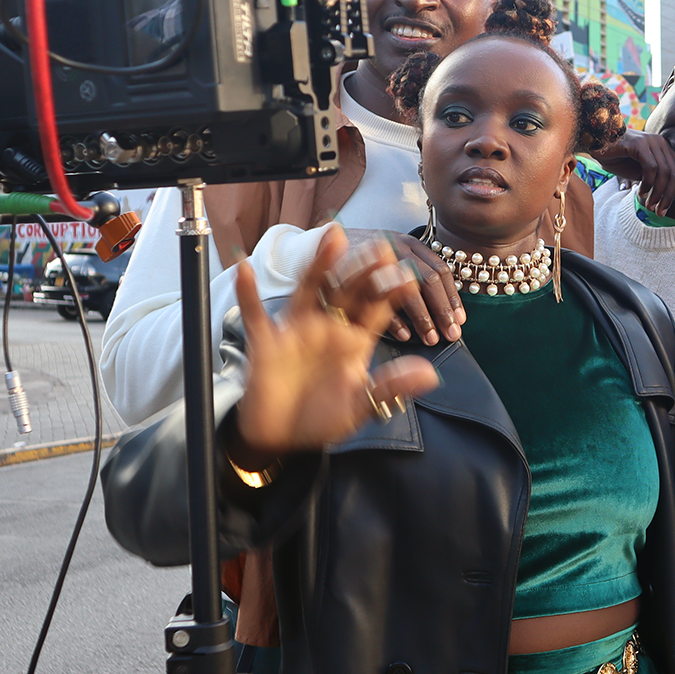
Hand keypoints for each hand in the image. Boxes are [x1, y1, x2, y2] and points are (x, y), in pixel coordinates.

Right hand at [231, 226, 439, 463]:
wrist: (282, 437)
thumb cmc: (323, 418)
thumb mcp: (360, 405)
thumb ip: (390, 388)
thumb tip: (431, 375)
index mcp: (355, 340)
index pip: (376, 310)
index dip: (390, 293)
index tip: (408, 274)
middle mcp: (328, 327)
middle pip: (347, 292)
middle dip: (363, 270)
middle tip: (380, 247)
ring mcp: (296, 331)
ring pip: (310, 290)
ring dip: (320, 264)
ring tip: (334, 236)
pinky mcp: (266, 342)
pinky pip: (255, 314)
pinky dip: (248, 292)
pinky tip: (244, 266)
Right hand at [590, 129, 674, 215]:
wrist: (597, 145)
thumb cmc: (618, 159)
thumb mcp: (641, 172)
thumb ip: (658, 178)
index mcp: (664, 149)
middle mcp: (661, 143)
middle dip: (669, 196)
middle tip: (660, 213)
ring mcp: (651, 142)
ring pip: (664, 173)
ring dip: (658, 193)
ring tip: (649, 206)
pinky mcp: (640, 144)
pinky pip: (651, 168)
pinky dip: (648, 184)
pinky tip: (640, 192)